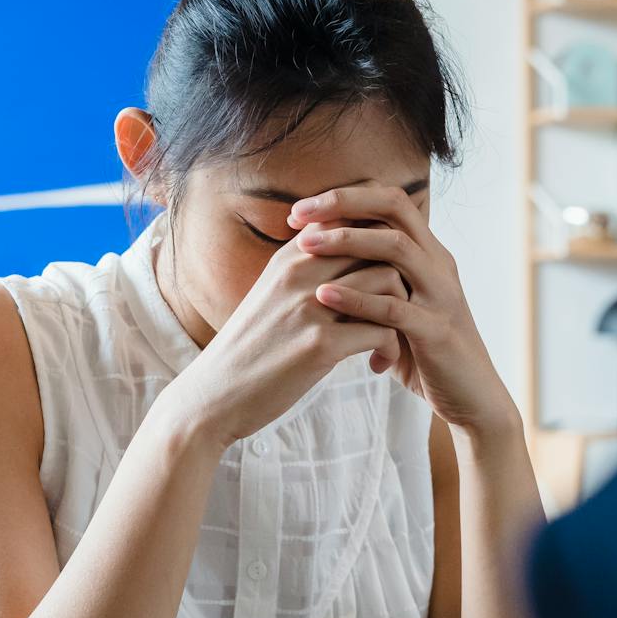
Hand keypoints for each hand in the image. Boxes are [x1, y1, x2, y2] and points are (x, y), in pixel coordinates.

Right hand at [155, 222, 408, 448]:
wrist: (214, 395)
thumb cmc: (251, 347)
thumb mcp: (272, 293)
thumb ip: (306, 268)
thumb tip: (343, 248)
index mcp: (290, 256)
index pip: (353, 221)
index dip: (382, 245)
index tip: (386, 277)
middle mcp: (300, 272)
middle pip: (379, 246)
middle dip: (401, 276)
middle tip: (400, 310)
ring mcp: (310, 306)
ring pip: (389, 282)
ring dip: (402, 312)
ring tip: (390, 339)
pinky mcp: (320, 345)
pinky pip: (383, 330)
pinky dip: (390, 347)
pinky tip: (377, 364)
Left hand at [288, 185, 517, 435]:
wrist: (472, 399)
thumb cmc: (425, 353)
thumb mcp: (399, 308)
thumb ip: (373, 282)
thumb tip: (320, 264)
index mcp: (429, 253)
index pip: (389, 200)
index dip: (344, 197)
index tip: (299, 210)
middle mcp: (438, 264)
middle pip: (395, 207)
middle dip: (343, 202)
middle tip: (298, 212)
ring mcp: (441, 295)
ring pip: (396, 247)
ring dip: (347, 241)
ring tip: (306, 246)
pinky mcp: (436, 331)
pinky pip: (395, 307)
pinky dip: (357, 299)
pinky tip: (323, 296)